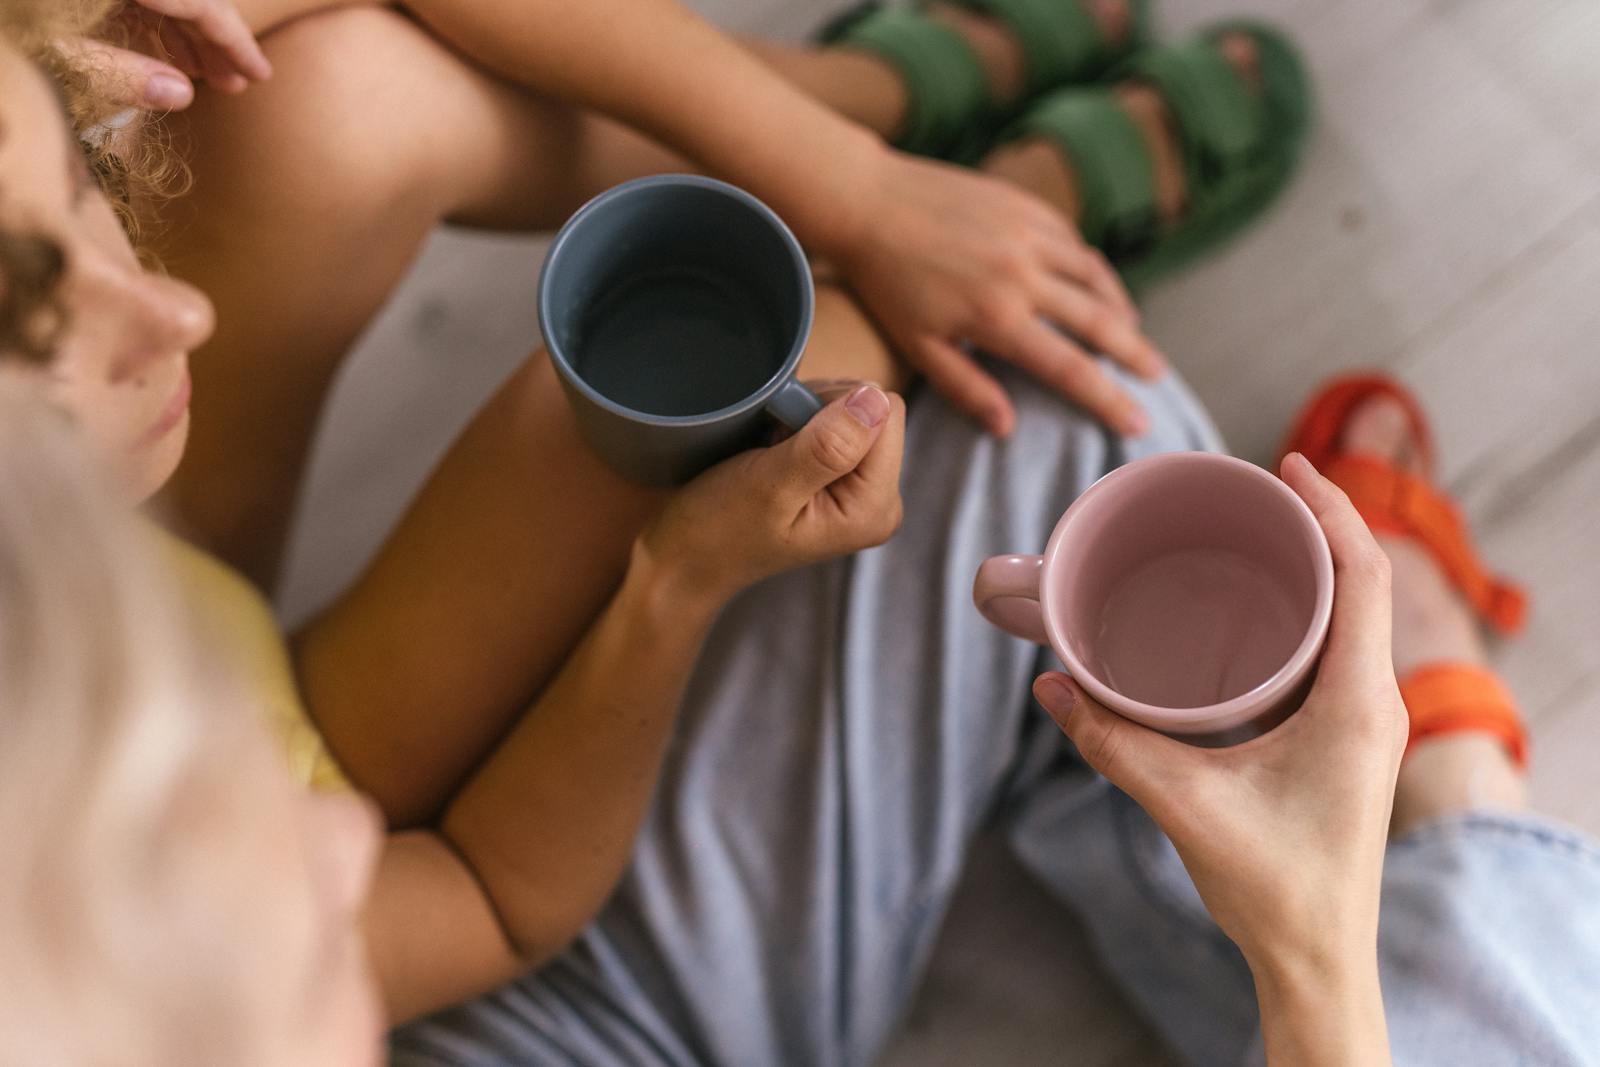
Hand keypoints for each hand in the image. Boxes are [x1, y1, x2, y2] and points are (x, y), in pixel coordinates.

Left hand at [56, 0, 270, 112]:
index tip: (260, 75)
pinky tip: (164, 55)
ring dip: (187, 33)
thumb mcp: (52, 55)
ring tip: (202, 76)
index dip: (234, 40)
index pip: (199, 1)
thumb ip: (114, 73)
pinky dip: (156, 22)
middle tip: (234, 85)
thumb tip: (181, 95)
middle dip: (214, 39)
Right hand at [639, 384, 905, 606]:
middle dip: (821, 410)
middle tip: (775, 445)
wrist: (686, 560)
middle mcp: (880, 500)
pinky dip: (801, 422)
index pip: (885, 411)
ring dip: (806, 414)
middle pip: (874, 408)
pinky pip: (837, 422)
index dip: (832, 408)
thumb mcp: (770, 485)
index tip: (788, 438)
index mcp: (876, 506)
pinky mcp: (842, 481)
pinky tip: (775, 449)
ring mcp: (862, 490)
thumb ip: (828, 446)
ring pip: (854, 408)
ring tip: (772, 450)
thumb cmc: (720, 528)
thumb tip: (875, 398)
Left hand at [833, 151, 1163, 437]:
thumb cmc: (886, 283)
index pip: (1071, 368)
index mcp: (997, 317)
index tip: (1137, 423)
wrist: (868, 202)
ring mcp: (1029, 234)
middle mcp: (1023, 274)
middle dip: (1136, 355)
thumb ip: (967, 387)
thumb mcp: (919, 345)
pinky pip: (1074, 243)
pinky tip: (1095, 288)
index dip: (1109, 399)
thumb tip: (1008, 428)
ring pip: (1095, 277)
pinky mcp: (1026, 206)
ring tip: (1133, 334)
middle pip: (1100, 322)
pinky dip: (1092, 270)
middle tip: (1157, 378)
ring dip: (1120, 309)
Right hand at [1032, 453, 1406, 973]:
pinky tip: (1264, 605)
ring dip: (1318, 563)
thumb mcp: (1182, 803)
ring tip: (1260, 528)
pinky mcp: (1347, 738)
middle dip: (1320, 522)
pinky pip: (1341, 648)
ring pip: (1356, 615)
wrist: (1317, 957)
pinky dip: (1310, 608)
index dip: (1333, 509)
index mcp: (1355, 705)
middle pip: (1364, 582)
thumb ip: (1112, 740)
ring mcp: (1365, 721)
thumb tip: (1051, 683)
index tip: (1287, 465)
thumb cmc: (1272, 888)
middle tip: (1259, 486)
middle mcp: (1373, 702)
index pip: (1363, 577)